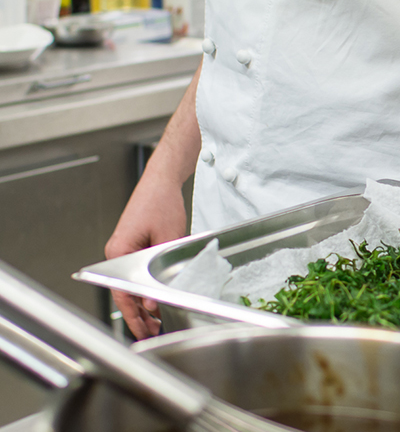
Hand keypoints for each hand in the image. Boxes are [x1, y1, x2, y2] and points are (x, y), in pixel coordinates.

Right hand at [105, 170, 187, 339]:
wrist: (161, 181)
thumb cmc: (161, 203)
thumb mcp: (167, 239)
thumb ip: (159, 272)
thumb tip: (153, 302)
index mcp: (118, 253)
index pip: (123, 293)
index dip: (134, 316)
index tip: (144, 331)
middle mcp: (116, 253)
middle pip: (124, 292)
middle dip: (138, 315)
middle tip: (152, 333)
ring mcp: (122, 249)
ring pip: (129, 284)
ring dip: (141, 303)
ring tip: (155, 323)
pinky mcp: (131, 246)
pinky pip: (133, 273)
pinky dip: (142, 288)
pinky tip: (153, 299)